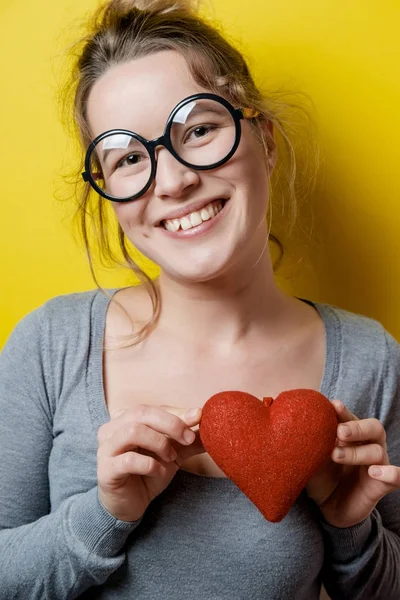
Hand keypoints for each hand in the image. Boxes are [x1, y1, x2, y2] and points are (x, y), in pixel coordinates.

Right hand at [97, 404, 203, 521]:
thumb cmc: (148, 472)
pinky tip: (159, 472)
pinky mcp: (105, 470)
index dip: (178, 413)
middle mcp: (112, 428)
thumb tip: (213, 425)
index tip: (199, 418)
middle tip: (189, 438)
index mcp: (127, 418)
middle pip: (142, 412)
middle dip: (171, 423)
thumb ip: (190, 439)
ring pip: (133, 431)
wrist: (129, 504)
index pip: (155, 408)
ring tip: (171, 457)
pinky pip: (128, 460)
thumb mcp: (173, 452)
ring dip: (159, 443)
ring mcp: (106, 448)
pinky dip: (149, 464)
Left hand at [306, 400, 399, 527]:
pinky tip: (375, 472)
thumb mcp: (311, 460)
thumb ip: (308, 445)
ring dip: (356, 452)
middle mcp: (367, 445)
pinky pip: (396, 477)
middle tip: (339, 432)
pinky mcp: (381, 485)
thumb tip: (294, 429)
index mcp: (351, 435)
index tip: (332, 406)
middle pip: (373, 427)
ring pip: (377, 451)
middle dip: (356, 427)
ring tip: (336, 455)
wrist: (328, 509)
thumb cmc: (321, 478)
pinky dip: (391, 472)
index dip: (344, 412)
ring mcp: (377, 464)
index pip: (351, 418)